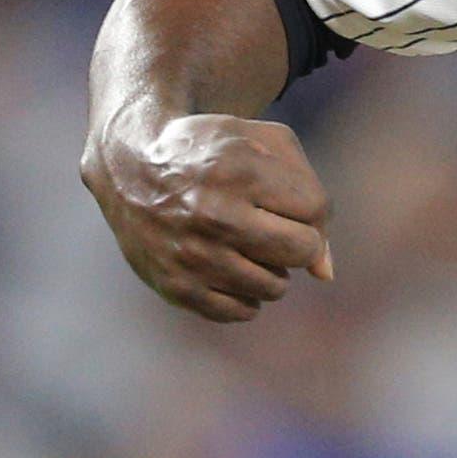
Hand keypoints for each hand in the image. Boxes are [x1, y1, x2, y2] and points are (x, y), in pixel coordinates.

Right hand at [81, 112, 333, 322]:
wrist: (131, 166)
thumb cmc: (214, 153)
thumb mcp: (266, 146)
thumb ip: (312, 196)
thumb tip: (325, 273)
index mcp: (239, 172)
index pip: (315, 209)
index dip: (310, 207)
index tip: (285, 200)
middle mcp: (213, 215)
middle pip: (300, 251)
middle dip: (298, 240)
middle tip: (271, 226)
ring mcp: (192, 255)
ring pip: (274, 287)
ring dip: (272, 270)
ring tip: (246, 245)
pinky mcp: (175, 286)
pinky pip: (239, 312)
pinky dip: (245, 296)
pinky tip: (231, 269)